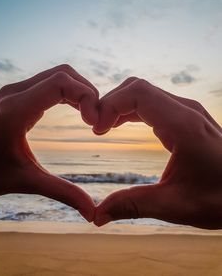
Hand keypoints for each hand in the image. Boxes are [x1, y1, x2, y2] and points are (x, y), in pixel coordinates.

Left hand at [0, 65, 98, 221]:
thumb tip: (91, 211)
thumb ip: (60, 192)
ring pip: (58, 76)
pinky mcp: (18, 95)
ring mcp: (16, 91)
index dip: (86, 96)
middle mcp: (15, 93)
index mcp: (16, 110)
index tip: (94, 122)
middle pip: (63, 74)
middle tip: (97, 120)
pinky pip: (50, 83)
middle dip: (87, 92)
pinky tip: (76, 111)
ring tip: (90, 115)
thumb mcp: (24, 181)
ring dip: (79, 91)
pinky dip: (69, 93)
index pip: (60, 83)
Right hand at [93, 77, 221, 228]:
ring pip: (143, 93)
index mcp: (182, 125)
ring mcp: (185, 112)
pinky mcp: (184, 119)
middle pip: (137, 88)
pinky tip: (119, 126)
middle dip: (110, 103)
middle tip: (95, 128)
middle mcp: (184, 111)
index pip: (137, 93)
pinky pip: (151, 104)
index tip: (96, 129)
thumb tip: (96, 215)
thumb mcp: (176, 206)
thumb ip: (133, 205)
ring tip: (102, 128)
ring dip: (119, 106)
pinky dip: (130, 110)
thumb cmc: (221, 199)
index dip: (110, 104)